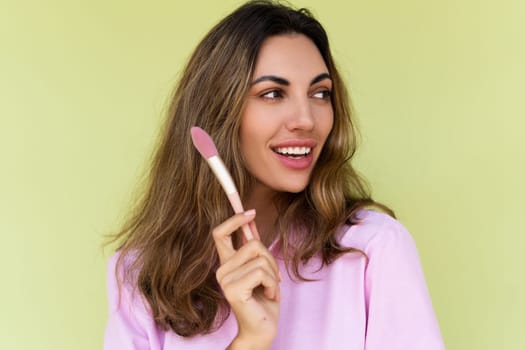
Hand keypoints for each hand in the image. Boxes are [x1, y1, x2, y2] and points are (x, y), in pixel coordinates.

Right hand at [213, 210, 280, 349]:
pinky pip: (261, 272)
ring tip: (270, 289)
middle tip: (273, 278)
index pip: (220, 233)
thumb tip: (252, 222)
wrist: (262, 330)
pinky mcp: (233, 290)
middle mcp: (222, 270)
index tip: (251, 213)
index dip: (234, 219)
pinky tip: (269, 295)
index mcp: (227, 263)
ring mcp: (225, 280)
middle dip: (271, 258)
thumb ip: (255, 249)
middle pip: (252, 243)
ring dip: (274, 275)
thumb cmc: (264, 300)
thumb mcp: (263, 270)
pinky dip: (273, 284)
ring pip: (260, 258)